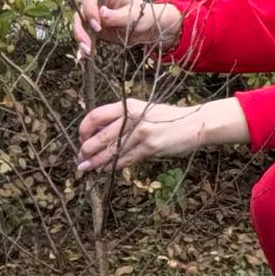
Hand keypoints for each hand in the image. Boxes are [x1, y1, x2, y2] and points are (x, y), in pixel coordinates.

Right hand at [72, 0, 181, 57]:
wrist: (146, 28)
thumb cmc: (142, 16)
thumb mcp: (133, 16)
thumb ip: (117, 15)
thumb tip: (102, 13)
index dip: (89, 9)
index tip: (97, 25)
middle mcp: (96, 2)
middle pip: (80, 11)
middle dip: (81, 28)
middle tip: (87, 43)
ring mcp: (93, 16)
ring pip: (80, 24)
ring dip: (81, 38)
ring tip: (87, 51)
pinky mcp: (93, 29)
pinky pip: (84, 35)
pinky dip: (83, 45)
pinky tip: (83, 56)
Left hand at [77, 97, 246, 172]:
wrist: (194, 124)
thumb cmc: (167, 119)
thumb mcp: (143, 111)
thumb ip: (123, 120)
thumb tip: (99, 135)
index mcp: (127, 105)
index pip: (95, 116)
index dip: (84, 130)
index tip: (81, 139)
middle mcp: (132, 117)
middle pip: (99, 136)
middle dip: (86, 150)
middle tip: (80, 159)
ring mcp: (141, 132)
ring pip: (111, 151)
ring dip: (96, 162)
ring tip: (85, 169)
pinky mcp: (150, 147)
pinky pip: (126, 159)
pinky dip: (113, 166)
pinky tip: (105, 170)